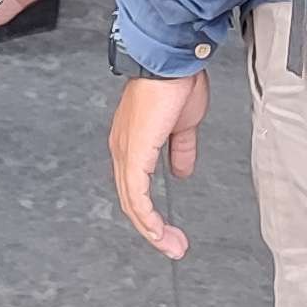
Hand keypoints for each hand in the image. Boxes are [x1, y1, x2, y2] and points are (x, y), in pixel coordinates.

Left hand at [109, 70, 208, 259]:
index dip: (151, 213)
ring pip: (132, 203)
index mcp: (133, 142)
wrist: (172, 60)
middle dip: (153, 229)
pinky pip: (136, 195)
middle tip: (174, 246)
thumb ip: (181, 150)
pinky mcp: (134, 153)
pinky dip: (147, 218)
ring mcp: (125, 152)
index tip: (171, 231)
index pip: (135, 188)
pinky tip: (159, 232)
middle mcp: (122, 149)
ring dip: (153, 230)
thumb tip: (181, 171)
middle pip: (131, 201)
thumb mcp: (183, 125)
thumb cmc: (176, 81)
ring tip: (172, 246)